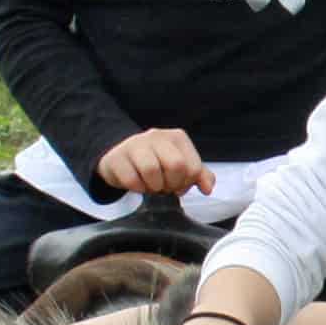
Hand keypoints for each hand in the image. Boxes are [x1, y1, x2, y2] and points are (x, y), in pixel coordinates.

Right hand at [97, 128, 213, 198]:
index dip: (186, 183)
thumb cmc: (155, 162)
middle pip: (175, 166)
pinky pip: (131, 179)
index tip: (177, 185)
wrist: (120, 156)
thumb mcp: (180, 166)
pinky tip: (136, 183)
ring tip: (150, 185)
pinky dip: (136, 188)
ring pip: (151, 171)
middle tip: (164, 187)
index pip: (193, 167)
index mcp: (177, 138)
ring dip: (153, 186)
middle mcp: (157, 136)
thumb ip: (199, 175)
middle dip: (171, 184)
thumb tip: (208, 188)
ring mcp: (135, 144)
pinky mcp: (117, 156)